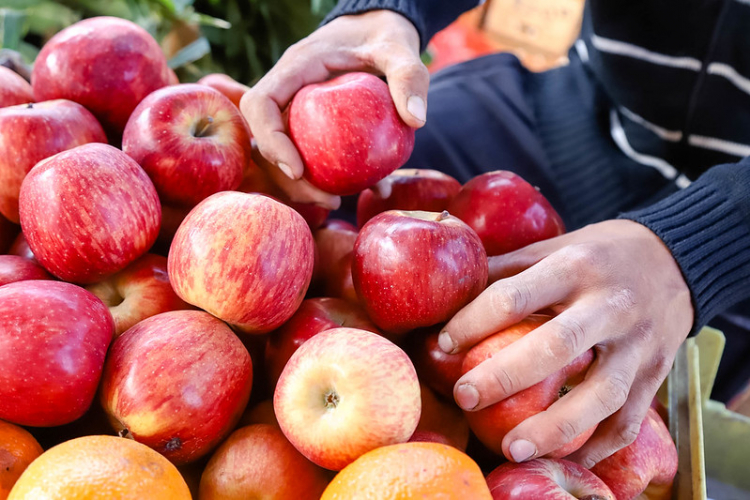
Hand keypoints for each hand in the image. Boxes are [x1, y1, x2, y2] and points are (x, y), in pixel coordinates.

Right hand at [240, 10, 427, 207]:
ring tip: (336, 201)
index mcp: (297, 67)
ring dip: (302, 185)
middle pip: (265, 139)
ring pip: (281, 154)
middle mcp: (288, 90)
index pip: (260, 104)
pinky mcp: (310, 126)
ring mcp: (296, 110)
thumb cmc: (385, 37)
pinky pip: (309, 155)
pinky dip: (327, 176)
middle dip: (287, 176)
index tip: (297, 170)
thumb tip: (416, 120)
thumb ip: (409, 77)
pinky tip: (364, 190)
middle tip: (326, 199)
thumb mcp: (400, 49)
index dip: (269, 139)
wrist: (379, 32)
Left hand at [439, 219, 693, 466]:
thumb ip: (505, 269)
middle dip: (505, 377)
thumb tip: (448, 296)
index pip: (515, 296)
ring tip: (511, 448)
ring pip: (601, 395)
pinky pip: (628, 420)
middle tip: (464, 397)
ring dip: (555, 428)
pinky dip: (597, 446)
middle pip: (556, 347)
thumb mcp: (553, 246)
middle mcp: (610, 304)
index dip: (474, 322)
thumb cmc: (596, 255)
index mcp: (575, 266)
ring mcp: (638, 344)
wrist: (675, 259)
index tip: (443, 343)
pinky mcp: (656, 374)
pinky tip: (563, 459)